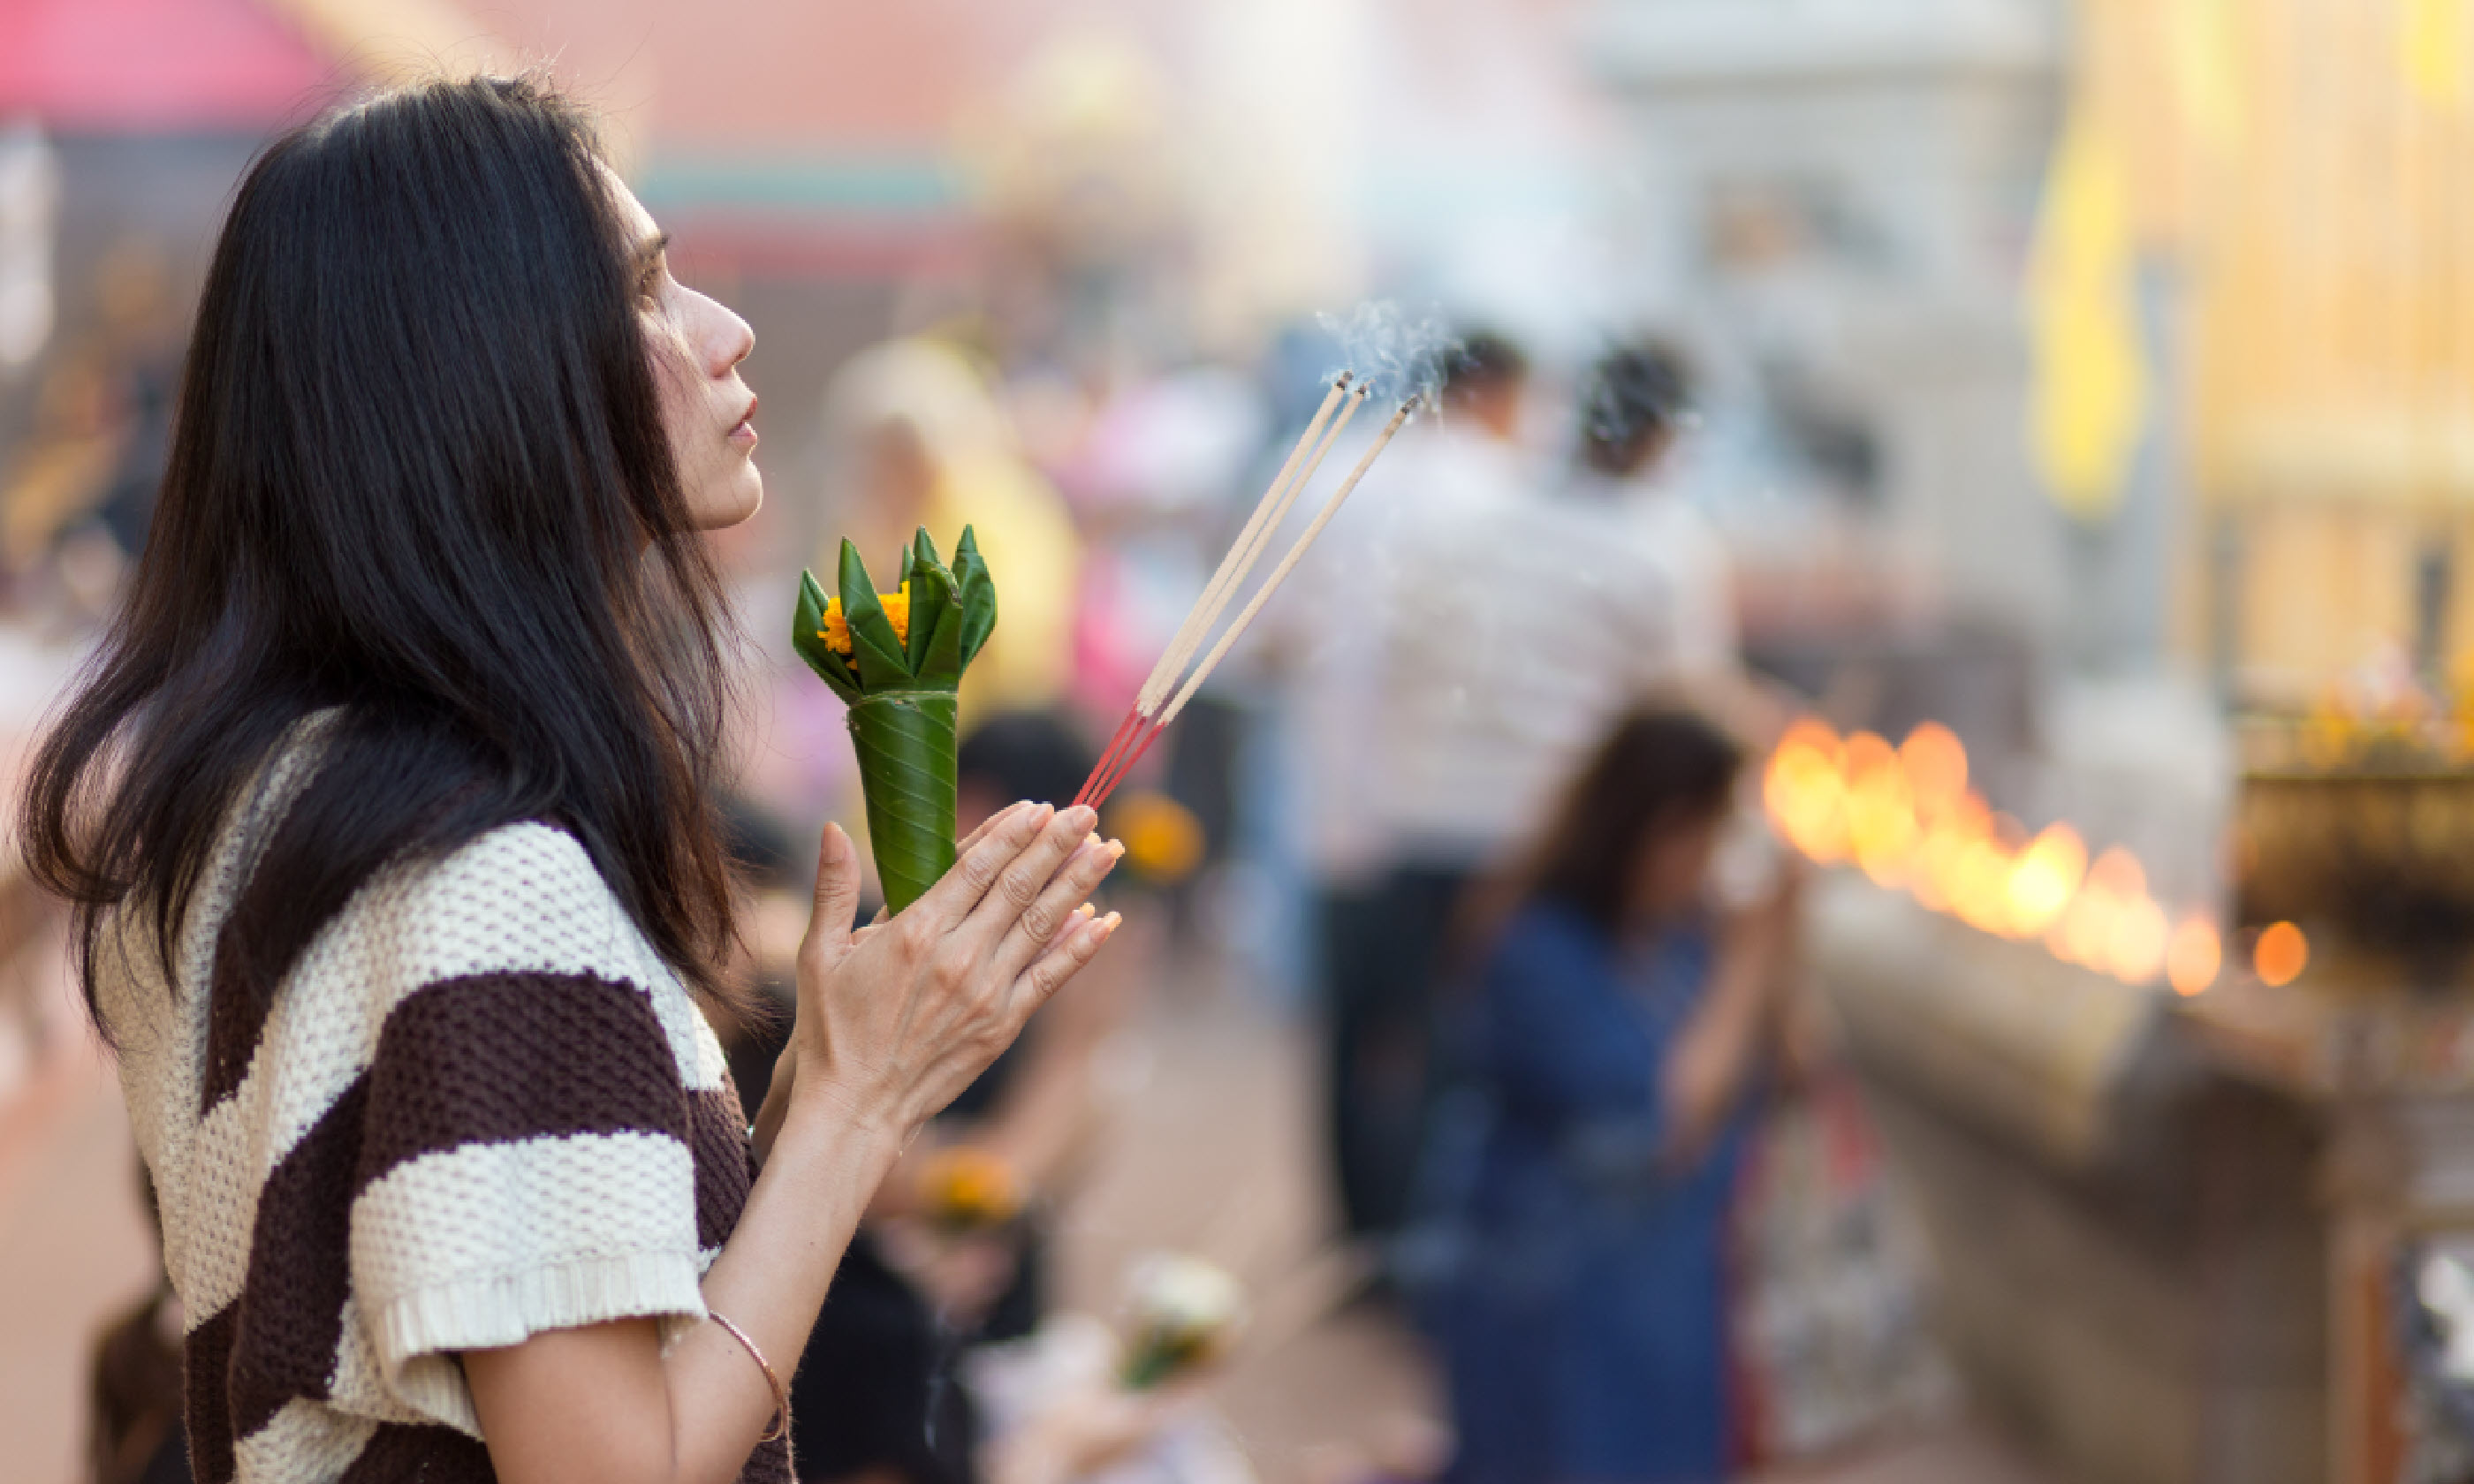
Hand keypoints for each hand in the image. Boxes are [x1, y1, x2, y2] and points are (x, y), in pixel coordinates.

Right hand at [787, 802, 1121, 1142]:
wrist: (855, 1107)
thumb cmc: (831, 1030)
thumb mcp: (820, 953)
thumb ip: (831, 886)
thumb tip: (833, 828)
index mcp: (914, 932)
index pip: (976, 867)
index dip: (1011, 832)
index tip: (1038, 806)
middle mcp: (958, 957)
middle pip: (1019, 886)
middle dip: (1057, 843)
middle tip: (1088, 810)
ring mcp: (987, 992)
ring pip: (1044, 924)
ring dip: (1080, 883)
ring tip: (1111, 849)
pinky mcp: (1004, 1024)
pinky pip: (1051, 976)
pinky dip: (1082, 947)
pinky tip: (1107, 921)